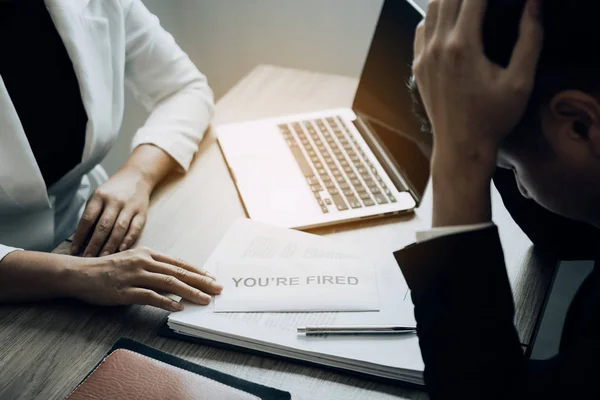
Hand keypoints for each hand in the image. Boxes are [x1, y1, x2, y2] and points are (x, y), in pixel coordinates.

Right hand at [68, 247, 221, 310]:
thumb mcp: (134, 261)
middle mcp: (144, 262)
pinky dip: (166, 302)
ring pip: (169, 283)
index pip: (179, 262)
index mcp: (148, 254)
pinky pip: (150, 297)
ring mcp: (135, 276)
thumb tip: (175, 278)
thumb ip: (153, 267)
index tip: (212, 278)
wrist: (81, 274)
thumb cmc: (108, 269)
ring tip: (204, 300)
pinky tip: (178, 308)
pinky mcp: (126, 291)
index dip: (197, 271)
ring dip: (189, 292)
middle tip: (217, 289)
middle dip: (201, 281)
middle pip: (178, 272)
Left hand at [72, 169, 151, 256]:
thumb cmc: (113, 190)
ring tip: (103, 258)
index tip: (75, 250)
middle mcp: (114, 201)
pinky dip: (128, 239)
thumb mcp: (98, 196)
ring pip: (119, 229)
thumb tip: (82, 238)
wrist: (137, 176)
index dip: (80, 236)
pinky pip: (135, 228)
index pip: (87, 219)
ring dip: (110, 245)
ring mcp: (129, 206)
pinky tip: (122, 249)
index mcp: (99, 197)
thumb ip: (92, 214)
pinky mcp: (141, 212)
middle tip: (88, 259)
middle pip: (103, 226)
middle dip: (94, 245)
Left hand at [413, 0, 543, 174]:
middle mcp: (438, 47)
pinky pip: (422, 29)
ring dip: (452, 0)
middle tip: (486, 2)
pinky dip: (435, 18)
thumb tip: (533, 3)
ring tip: (472, 5)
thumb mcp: (520, 81)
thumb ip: (530, 37)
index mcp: (462, 46)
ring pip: (432, 10)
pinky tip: (451, 23)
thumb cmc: (492, 118)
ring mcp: (424, 57)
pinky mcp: (418, 67)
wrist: (461, 146)